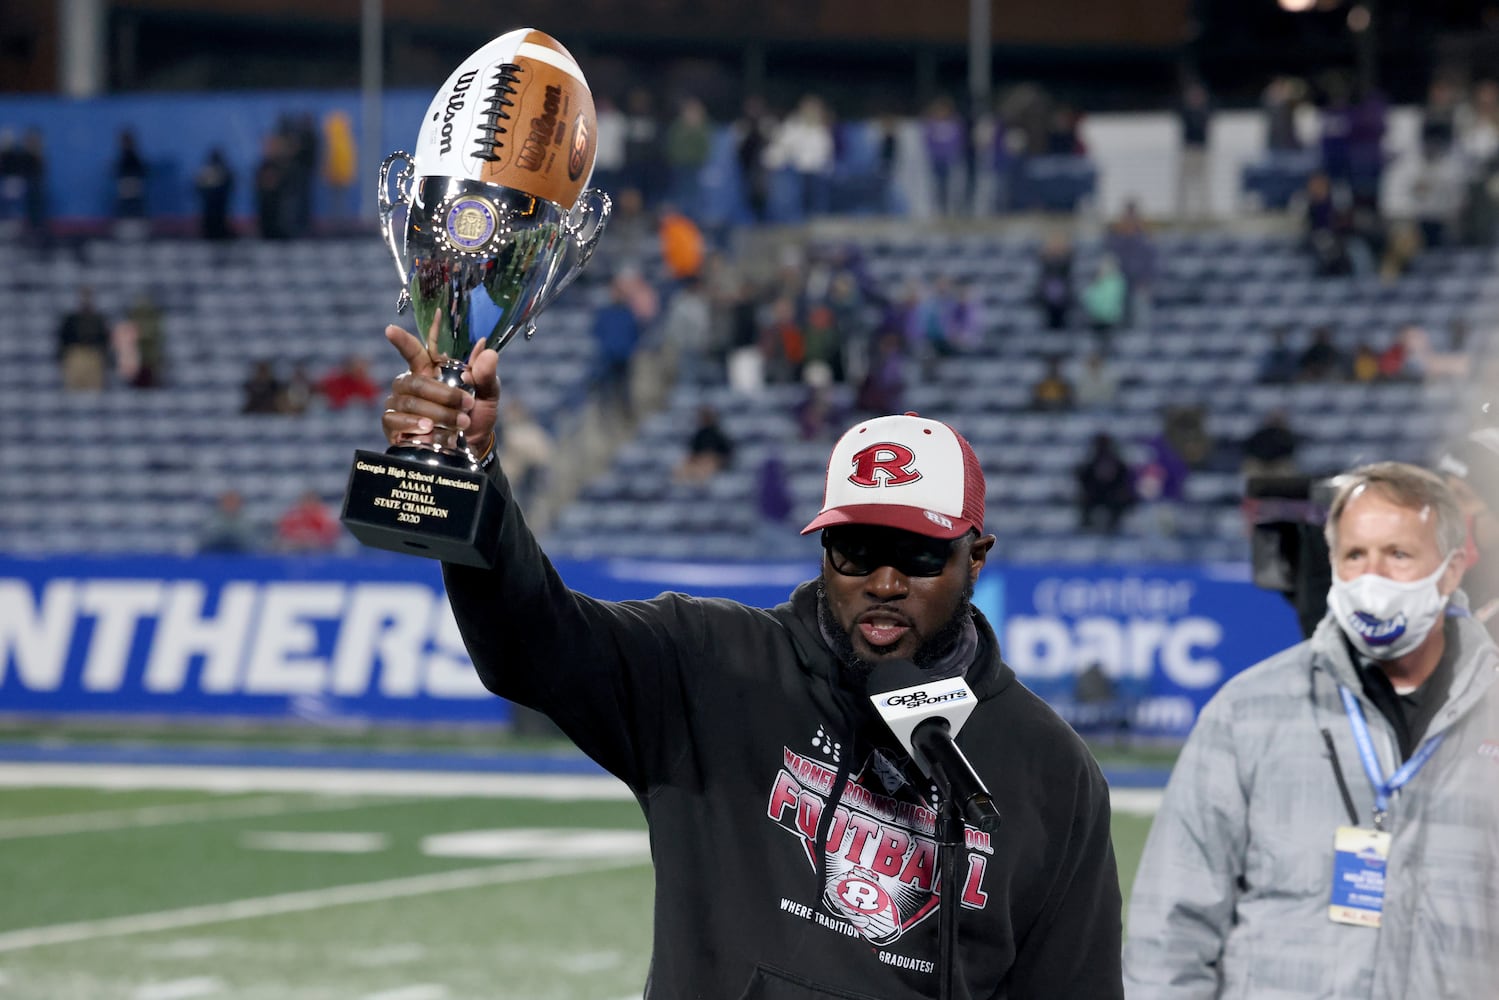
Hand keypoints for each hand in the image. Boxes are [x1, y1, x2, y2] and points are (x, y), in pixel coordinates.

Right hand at [380, 325, 500, 454]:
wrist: (473, 445)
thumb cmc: (476, 414)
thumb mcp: (488, 394)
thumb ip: (486, 375)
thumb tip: (487, 351)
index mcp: (429, 370)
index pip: (413, 351)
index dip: (402, 340)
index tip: (391, 329)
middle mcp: (409, 384)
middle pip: (416, 382)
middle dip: (444, 395)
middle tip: (467, 405)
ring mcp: (398, 404)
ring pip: (410, 403)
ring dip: (438, 414)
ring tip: (460, 423)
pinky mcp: (392, 425)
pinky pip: (397, 421)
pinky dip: (416, 426)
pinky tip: (429, 430)